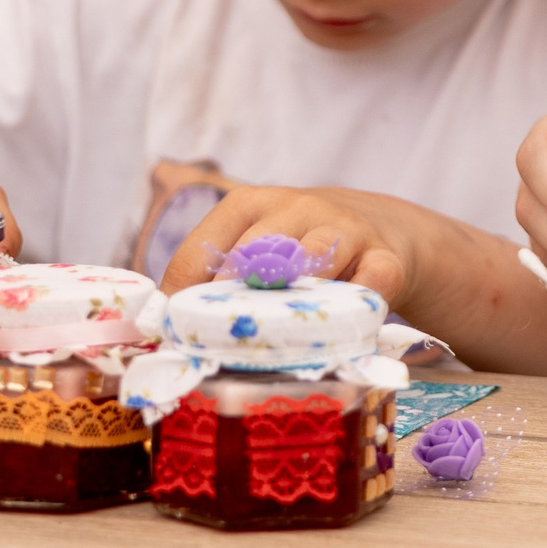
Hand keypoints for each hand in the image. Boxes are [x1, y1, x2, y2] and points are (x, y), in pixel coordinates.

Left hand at [159, 186, 446, 313]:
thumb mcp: (255, 247)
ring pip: (316, 260)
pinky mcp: (386, 258)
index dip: (184, 294)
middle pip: (258, 250)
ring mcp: (345, 230)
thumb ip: (212, 278)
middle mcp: (298, 208)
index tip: (177, 335)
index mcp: (251, 204)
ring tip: (277, 338)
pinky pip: (372, 283)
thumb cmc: (298, 249)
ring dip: (294, 302)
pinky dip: (355, 308)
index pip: (204, 246)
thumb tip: (161, 332)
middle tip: (222, 343)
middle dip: (236, 299)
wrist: (383, 229)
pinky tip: (340, 330)